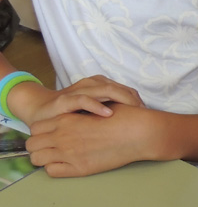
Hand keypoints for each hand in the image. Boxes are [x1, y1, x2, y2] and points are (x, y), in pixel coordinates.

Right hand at [14, 75, 143, 125]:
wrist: (40, 111)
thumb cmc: (72, 113)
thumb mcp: (96, 113)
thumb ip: (113, 111)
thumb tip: (138, 121)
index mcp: (101, 86)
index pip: (127, 91)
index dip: (139, 102)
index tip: (149, 116)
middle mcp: (92, 85)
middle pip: (121, 89)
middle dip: (135, 101)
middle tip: (144, 115)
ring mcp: (79, 91)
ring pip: (106, 89)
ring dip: (122, 100)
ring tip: (134, 111)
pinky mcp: (65, 100)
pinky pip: (83, 99)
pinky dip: (97, 105)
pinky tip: (108, 113)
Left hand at [26, 104, 152, 175]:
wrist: (139, 132)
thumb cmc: (123, 117)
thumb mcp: (98, 107)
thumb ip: (81, 112)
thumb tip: (76, 115)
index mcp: (66, 120)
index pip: (36, 128)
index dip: (41, 132)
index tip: (50, 135)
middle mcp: (63, 136)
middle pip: (32, 144)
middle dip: (39, 145)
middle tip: (51, 146)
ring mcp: (69, 153)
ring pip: (37, 159)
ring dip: (44, 157)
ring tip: (57, 156)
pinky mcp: (80, 168)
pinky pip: (52, 171)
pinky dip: (55, 168)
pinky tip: (66, 164)